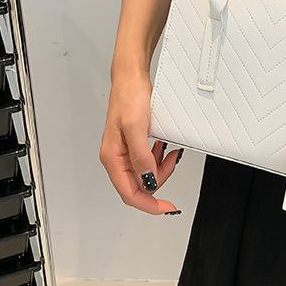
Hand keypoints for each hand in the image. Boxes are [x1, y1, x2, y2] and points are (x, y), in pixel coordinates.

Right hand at [99, 69, 181, 214]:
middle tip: (172, 161)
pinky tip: (163, 147)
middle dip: (159, 179)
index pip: (129, 193)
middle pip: (138, 185)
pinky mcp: (132, 144)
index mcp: (112, 157)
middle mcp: (116, 157)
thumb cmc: (129, 97)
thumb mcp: (137, 128)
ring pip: (144, 174)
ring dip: (160, 167)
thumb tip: (147, 182)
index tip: (166, 208)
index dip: (149, 204)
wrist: (130, 77)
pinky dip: (158, 157)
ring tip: (169, 152)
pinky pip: (147, 160)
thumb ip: (141, 158)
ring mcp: (123, 151)